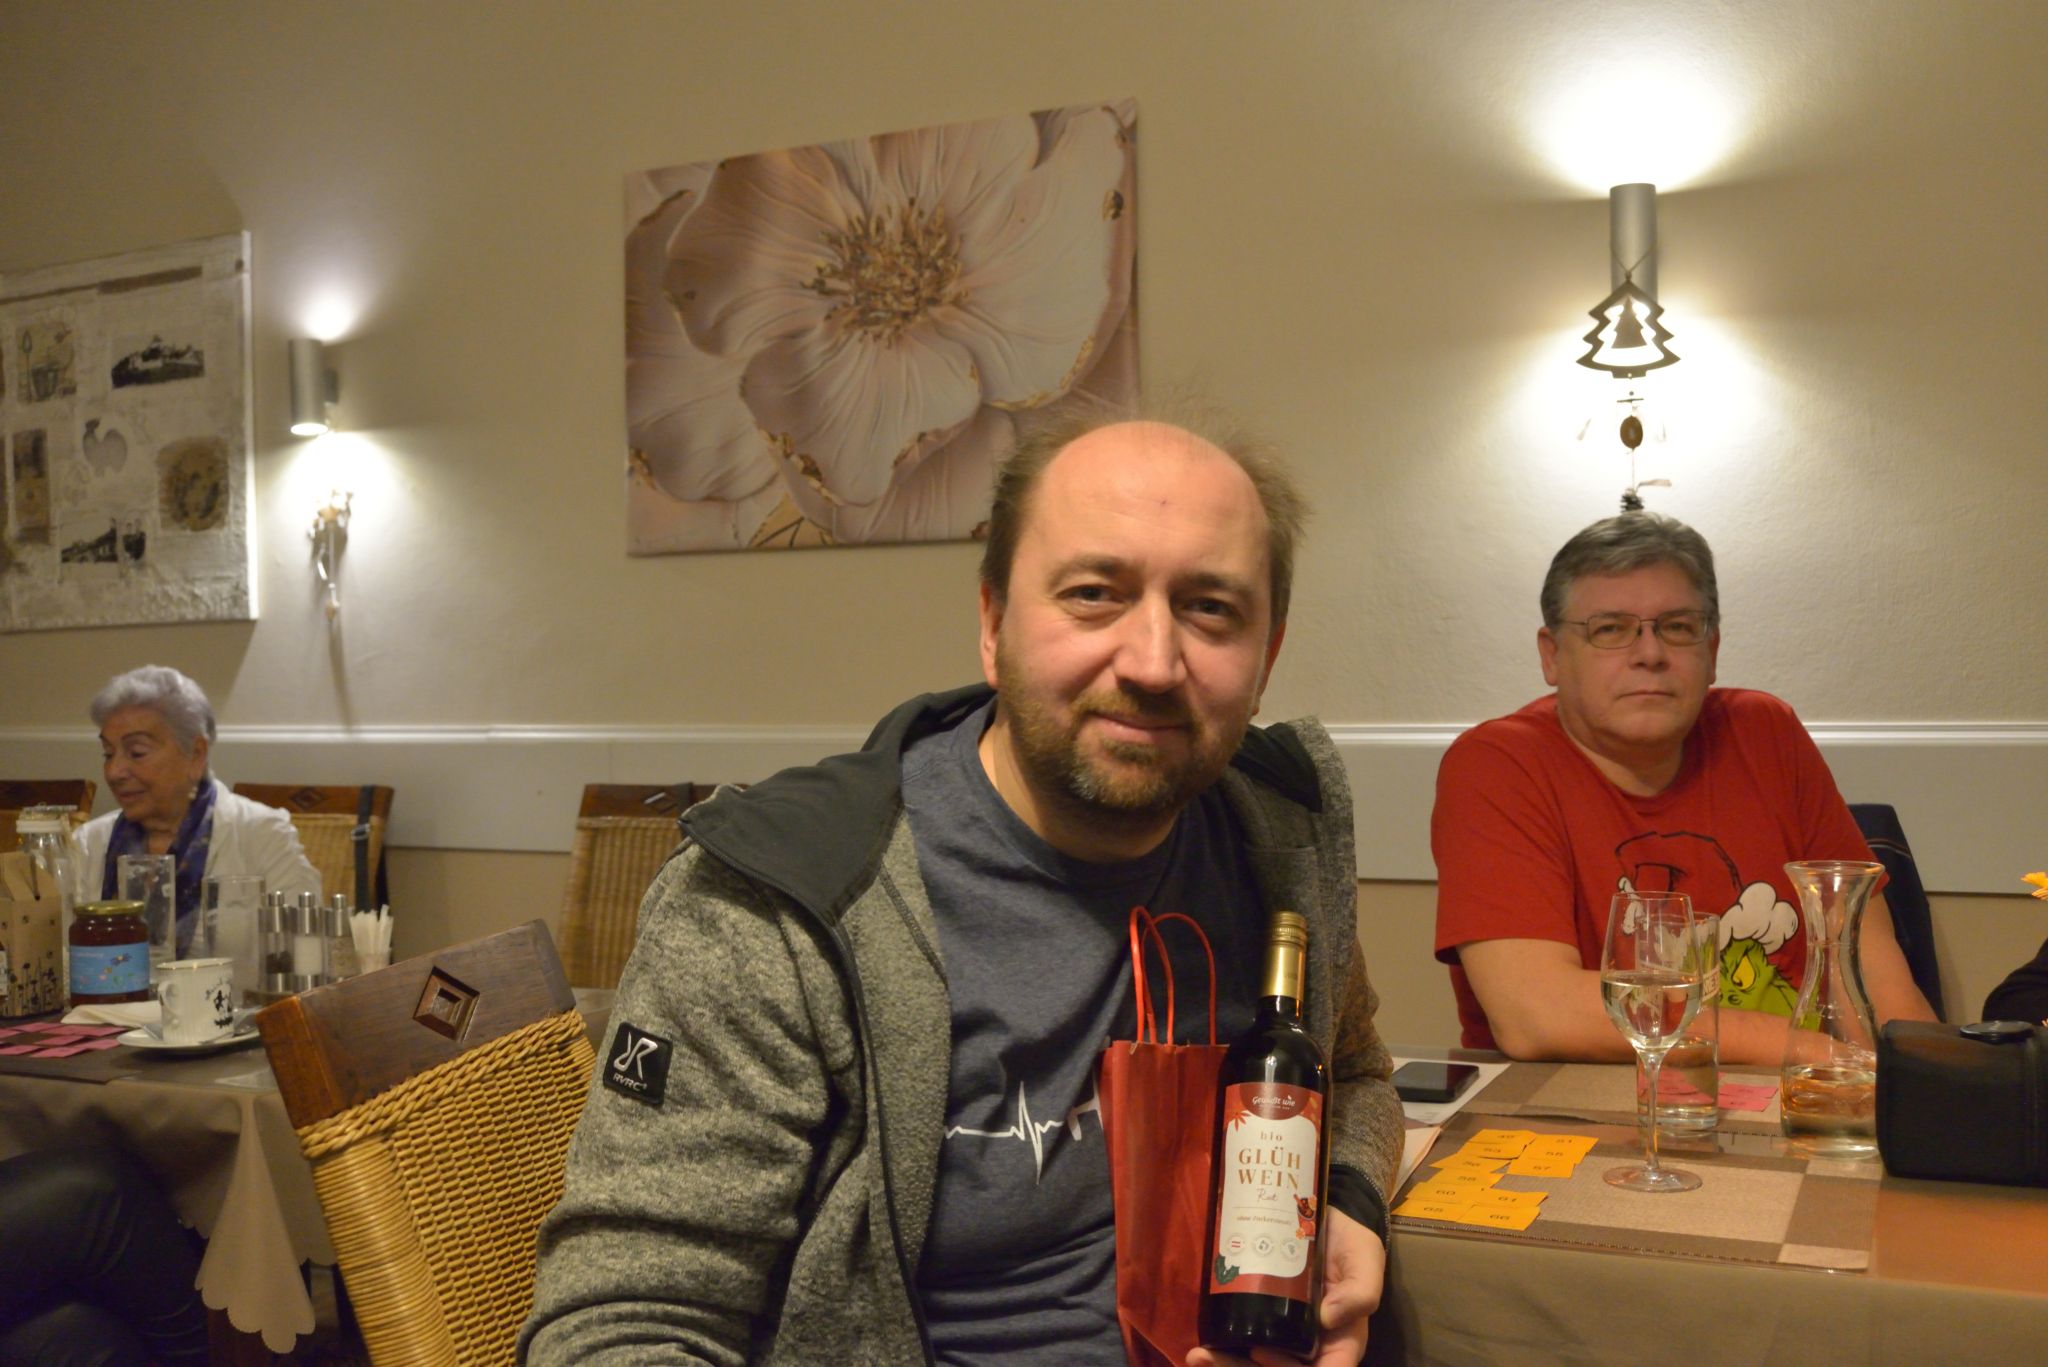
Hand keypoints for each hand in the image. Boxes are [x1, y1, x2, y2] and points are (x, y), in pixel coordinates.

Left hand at [1186, 1208, 1384, 1366]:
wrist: (1318, 1213)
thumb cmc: (1349, 1241)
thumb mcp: (1364, 1257)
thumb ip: (1361, 1288)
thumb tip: (1329, 1319)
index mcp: (1341, 1343)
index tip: (1259, 1352)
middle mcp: (1312, 1348)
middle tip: (1205, 1357)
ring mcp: (1285, 1336)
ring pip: (1256, 1365)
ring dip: (1226, 1366)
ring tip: (1196, 1356)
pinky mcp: (1262, 1320)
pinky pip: (1243, 1345)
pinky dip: (1222, 1351)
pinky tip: (1199, 1349)